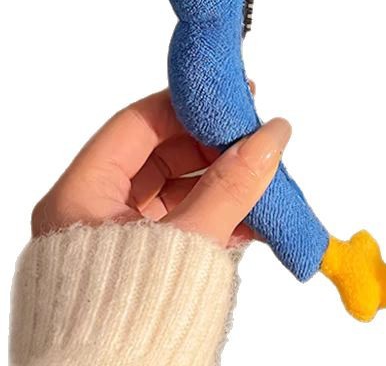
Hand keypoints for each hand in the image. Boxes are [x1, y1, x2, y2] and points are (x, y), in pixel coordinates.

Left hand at [31, 88, 290, 246]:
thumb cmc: (130, 321)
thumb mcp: (188, 240)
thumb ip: (233, 185)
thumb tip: (273, 136)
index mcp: (81, 195)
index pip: (139, 123)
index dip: (189, 105)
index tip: (237, 97)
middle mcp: (94, 210)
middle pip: (161, 154)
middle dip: (214, 146)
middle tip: (259, 139)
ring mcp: (119, 237)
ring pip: (179, 189)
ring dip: (224, 182)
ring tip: (268, 180)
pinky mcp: (144, 263)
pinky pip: (186, 222)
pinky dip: (221, 215)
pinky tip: (258, 218)